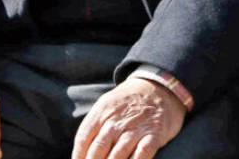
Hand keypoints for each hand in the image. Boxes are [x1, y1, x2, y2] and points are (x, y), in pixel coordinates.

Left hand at [71, 76, 185, 158]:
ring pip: (117, 155)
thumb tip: (81, 153)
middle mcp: (117, 121)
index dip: (79, 157)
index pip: (83, 140)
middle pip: (97, 150)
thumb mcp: (106, 105)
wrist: (160, 87)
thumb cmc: (128, 103)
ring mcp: (136, 128)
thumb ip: (93, 126)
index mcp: (102, 112)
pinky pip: (142, 154)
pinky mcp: (154, 134)